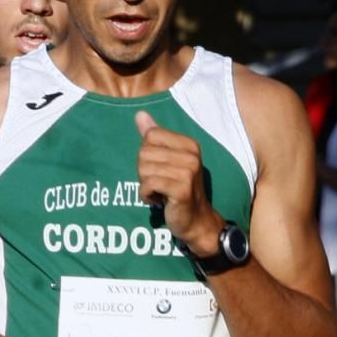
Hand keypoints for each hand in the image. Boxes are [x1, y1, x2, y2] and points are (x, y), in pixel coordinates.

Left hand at [135, 110, 222, 256]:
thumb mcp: (168, 160)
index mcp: (189, 144)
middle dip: (144, 171)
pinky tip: (157, 201)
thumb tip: (140, 115)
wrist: (196, 221)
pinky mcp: (182, 189)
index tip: (158, 169)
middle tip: (158, 184)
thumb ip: (154, 137)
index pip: (151, 135)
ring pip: (145, 169)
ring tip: (159, 193)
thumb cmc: (179, 190)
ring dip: (145, 185)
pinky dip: (146, 195)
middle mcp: (191, 155)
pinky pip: (149, 184)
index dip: (146, 154)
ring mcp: (188, 172)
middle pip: (144, 152)